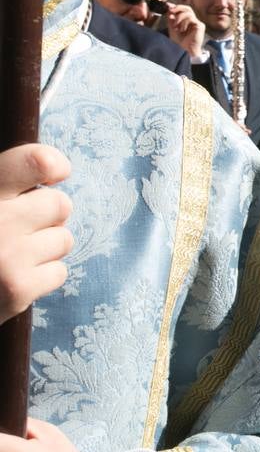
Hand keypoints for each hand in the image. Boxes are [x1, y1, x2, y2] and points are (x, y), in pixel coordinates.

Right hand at [0, 145, 72, 323]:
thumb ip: (5, 183)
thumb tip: (54, 167)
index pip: (39, 162)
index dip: (53, 166)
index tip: (51, 177)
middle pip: (59, 204)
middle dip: (46, 217)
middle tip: (18, 228)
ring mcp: (8, 256)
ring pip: (63, 240)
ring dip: (44, 248)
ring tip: (11, 254)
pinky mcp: (17, 289)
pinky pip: (58, 272)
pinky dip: (41, 277)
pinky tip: (11, 278)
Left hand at [162, 3, 204, 59]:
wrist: (184, 51)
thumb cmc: (179, 42)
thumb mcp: (172, 27)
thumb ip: (171, 18)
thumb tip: (169, 7)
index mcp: (187, 21)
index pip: (183, 10)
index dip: (176, 7)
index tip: (167, 6)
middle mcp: (193, 21)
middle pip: (187, 8)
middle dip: (178, 8)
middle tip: (171, 11)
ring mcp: (198, 23)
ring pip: (188, 13)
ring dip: (179, 18)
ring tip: (176, 27)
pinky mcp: (200, 26)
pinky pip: (191, 18)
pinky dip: (184, 23)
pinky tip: (182, 30)